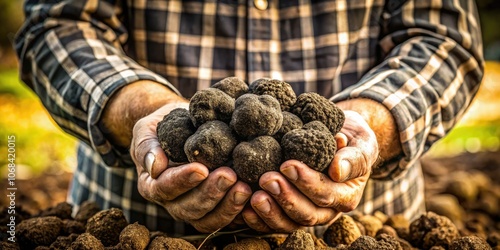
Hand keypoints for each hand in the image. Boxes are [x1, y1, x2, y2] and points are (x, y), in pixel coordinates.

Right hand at [130, 104, 251, 231]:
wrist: (181, 128)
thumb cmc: (163, 127)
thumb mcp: (148, 129)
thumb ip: (146, 145)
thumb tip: (155, 165)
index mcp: (152, 184)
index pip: (165, 188)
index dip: (183, 180)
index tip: (201, 168)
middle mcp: (171, 202)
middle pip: (188, 208)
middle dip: (210, 193)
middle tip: (229, 175)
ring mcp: (193, 209)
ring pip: (208, 219)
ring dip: (227, 206)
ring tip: (244, 188)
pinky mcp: (213, 210)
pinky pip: (225, 219)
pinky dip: (239, 212)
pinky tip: (253, 196)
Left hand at [242, 111, 378, 231]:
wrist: (340, 138)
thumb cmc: (350, 138)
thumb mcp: (361, 142)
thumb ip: (353, 157)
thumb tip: (337, 170)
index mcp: (346, 195)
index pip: (326, 194)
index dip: (306, 182)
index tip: (287, 164)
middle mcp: (327, 210)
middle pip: (307, 213)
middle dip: (285, 197)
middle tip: (267, 179)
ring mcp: (308, 213)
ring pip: (290, 223)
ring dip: (271, 211)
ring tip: (256, 196)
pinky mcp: (290, 213)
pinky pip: (275, 223)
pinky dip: (260, 220)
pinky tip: (246, 209)